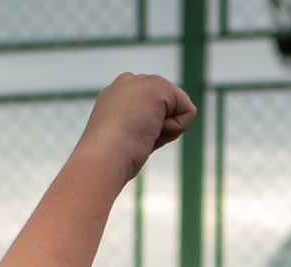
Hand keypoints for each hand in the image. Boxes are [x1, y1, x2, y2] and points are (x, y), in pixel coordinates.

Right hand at [80, 74, 196, 181]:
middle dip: (156, 130)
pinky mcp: (159, 86)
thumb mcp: (122, 140)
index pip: (150, 112)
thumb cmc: (109, 160)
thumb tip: (157, 127)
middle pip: (166, 109)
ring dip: (164, 131)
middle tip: (131, 139)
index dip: (145, 134)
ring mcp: (142, 81)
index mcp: (114, 95)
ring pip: (177, 110)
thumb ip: (140, 128)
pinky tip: (150, 130)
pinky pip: (187, 112)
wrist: (102, 158)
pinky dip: (174, 129)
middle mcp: (126, 82)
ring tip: (139, 135)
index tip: (122, 141)